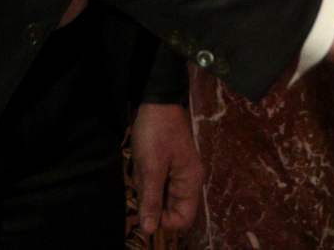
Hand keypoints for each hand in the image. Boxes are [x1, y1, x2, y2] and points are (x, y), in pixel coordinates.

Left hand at [132, 103, 204, 234]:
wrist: (157, 102)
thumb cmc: (156, 133)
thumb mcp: (151, 168)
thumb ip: (151, 200)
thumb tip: (149, 230)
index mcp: (190, 182)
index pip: (183, 219)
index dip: (164, 221)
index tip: (147, 204)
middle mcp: (188, 181)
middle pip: (168, 208)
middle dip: (150, 197)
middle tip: (143, 176)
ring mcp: (178, 174)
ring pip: (158, 195)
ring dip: (145, 185)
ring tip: (142, 163)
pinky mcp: (168, 167)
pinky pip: (155, 183)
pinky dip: (145, 176)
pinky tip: (142, 160)